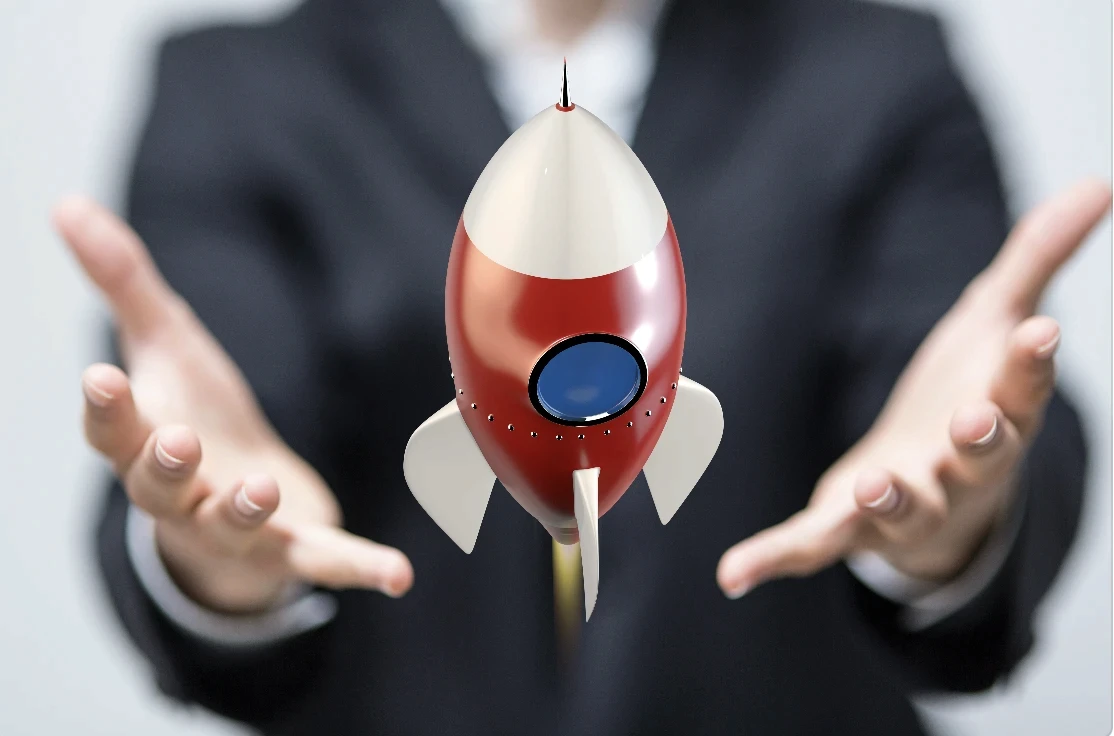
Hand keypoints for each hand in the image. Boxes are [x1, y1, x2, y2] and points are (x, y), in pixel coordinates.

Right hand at [56, 197, 413, 613]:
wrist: (239, 494)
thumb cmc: (194, 416)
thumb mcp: (165, 346)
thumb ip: (125, 282)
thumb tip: (68, 205)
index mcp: (148, 442)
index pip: (114, 431)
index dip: (106, 409)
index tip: (100, 376)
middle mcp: (182, 495)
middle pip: (161, 487)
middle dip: (168, 465)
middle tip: (180, 440)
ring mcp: (237, 528)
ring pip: (233, 526)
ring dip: (245, 510)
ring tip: (262, 487)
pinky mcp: (292, 547)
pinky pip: (323, 562)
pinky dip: (358, 568)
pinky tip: (399, 574)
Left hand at [717, 179, 1110, 596]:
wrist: (935, 489)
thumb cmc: (966, 401)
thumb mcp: (994, 323)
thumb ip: (1036, 259)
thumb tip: (1099, 185)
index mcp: (996, 414)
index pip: (1021, 389)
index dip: (1029, 364)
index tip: (1040, 333)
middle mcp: (958, 468)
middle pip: (978, 458)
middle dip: (980, 439)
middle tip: (978, 419)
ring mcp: (905, 503)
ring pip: (905, 509)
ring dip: (892, 499)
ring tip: (871, 485)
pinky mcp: (849, 527)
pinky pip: (812, 546)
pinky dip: (775, 558)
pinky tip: (732, 573)